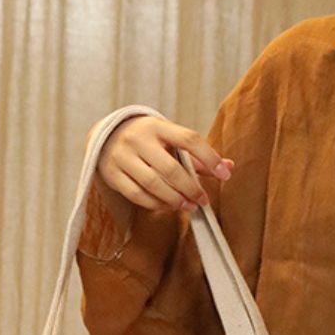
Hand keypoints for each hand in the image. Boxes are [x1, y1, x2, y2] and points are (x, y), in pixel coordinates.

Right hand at [92, 115, 234, 214]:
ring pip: (153, 185)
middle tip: (203, 200)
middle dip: (191, 188)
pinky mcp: (113, 174)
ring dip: (175, 200)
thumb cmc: (147, 140)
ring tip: (188, 206)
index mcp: (158, 126)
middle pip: (171, 169)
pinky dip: (156, 205)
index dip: (209, 157)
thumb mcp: (169, 139)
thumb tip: (229, 167)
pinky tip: (168, 207)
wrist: (106, 137)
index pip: (188, 139)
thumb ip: (197, 155)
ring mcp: (123, 157)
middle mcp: (139, 139)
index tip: (224, 174)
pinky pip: (138, 195)